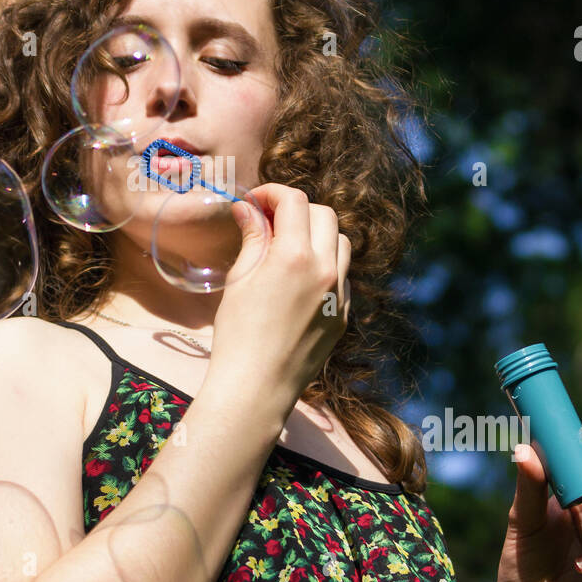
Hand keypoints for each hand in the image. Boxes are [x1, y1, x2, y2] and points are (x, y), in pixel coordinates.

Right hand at [208, 184, 350, 418]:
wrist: (257, 387)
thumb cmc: (239, 334)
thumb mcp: (241, 279)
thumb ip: (252, 238)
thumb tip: (249, 209)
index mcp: (295, 256)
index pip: (295, 201)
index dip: (272, 193)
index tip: (255, 202)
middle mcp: (325, 270)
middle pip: (324, 215)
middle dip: (296, 210)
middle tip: (269, 221)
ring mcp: (340, 294)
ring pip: (341, 243)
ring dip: (317, 234)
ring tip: (288, 248)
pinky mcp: (343, 315)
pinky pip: (342, 275)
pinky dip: (325, 264)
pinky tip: (299, 280)